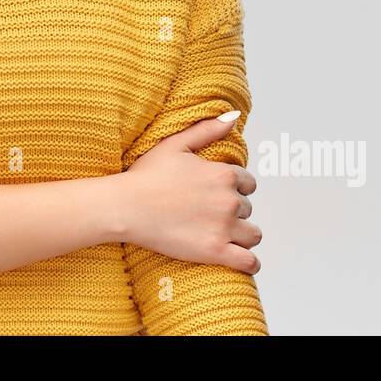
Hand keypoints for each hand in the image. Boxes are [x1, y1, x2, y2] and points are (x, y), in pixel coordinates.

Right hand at [117, 116, 261, 273]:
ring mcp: (224, 227)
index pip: (248, 183)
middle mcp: (229, 200)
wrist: (126, 207)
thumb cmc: (146, 176)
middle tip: (210, 215)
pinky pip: (249, 261)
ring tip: (225, 236)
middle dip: (234, 211)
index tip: (218, 194)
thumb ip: (208, 130)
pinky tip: (244, 262)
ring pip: (253, 234)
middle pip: (248, 208)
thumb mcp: (176, 144)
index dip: (234, 188)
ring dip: (243, 235)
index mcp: (223, 174)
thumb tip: (233, 117)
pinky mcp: (216, 251)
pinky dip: (250, 263)